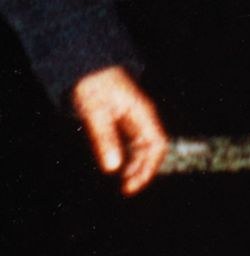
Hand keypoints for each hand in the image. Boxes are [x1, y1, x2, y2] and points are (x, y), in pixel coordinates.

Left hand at [69, 67, 167, 194]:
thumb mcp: (95, 112)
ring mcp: (134, 118)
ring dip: (135, 166)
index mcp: (142, 113)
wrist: (85, 65)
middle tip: (125, 190)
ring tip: (121, 183)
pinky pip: (132, 143)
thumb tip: (113, 168)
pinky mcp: (123, 120)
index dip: (149, 168)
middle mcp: (142, 117)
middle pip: (152, 149)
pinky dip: (127, 157)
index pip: (157, 145)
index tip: (132, 185)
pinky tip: (117, 167)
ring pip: (142, 148)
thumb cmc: (92, 85)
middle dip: (142, 171)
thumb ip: (105, 139)